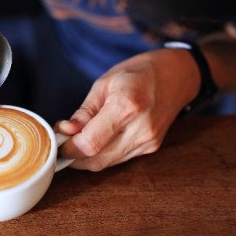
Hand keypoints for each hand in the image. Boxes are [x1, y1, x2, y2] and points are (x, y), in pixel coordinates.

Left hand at [57, 49, 200, 170]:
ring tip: (79, 138)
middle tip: (64, 141)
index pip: (90, 143)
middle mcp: (141, 128)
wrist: (177, 75)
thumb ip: (84, 111)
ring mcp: (149, 141)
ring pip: (107, 163)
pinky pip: (119, 159)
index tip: (58, 140)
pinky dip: (104, 153)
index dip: (69, 147)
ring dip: (88, 157)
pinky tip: (99, 138)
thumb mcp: (105, 83)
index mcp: (127, 105)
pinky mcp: (152, 147)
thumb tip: (65, 132)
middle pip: (97, 160)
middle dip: (75, 156)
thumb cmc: (138, 72)